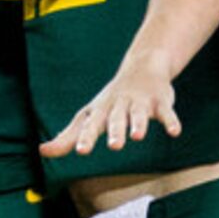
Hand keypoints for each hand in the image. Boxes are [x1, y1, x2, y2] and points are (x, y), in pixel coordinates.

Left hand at [42, 57, 181, 159]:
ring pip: (139, 114)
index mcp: (101, 110)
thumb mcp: (89, 115)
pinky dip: (171, 121)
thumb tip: (43, 151)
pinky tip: (174, 132)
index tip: (81, 151)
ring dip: (138, 123)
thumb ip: (68, 136)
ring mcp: (140, 102)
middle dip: (116, 131)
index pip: (91, 125)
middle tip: (115, 146)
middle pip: (116, 119)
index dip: (87, 137)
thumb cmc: (111, 100)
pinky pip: (166, 112)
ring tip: (137, 136)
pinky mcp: (160, 101)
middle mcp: (119, 105)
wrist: (143, 66)